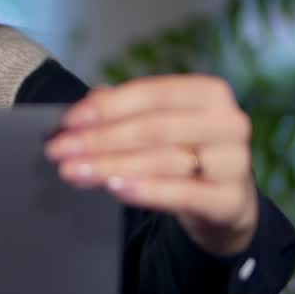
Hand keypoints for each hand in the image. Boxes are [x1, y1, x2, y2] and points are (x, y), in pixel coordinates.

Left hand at [44, 74, 259, 256]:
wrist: (225, 200)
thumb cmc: (185, 152)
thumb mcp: (158, 127)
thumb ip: (123, 112)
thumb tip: (83, 108)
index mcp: (210, 93)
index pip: (153, 93)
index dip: (108, 106)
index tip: (69, 120)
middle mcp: (228, 123)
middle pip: (153, 128)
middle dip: (100, 139)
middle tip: (60, 151)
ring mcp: (234, 162)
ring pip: (162, 160)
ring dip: (111, 165)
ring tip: (74, 171)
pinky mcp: (230, 199)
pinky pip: (182, 193)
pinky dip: (145, 190)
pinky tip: (114, 187)